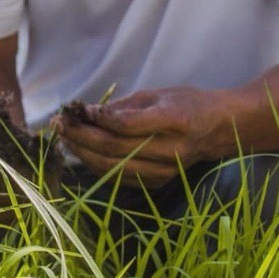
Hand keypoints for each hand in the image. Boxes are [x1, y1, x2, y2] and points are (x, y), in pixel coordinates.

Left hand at [53, 86, 225, 187]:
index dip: (98, 118)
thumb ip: (122, 107)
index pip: (126, 125)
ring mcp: (166, 171)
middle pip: (115, 149)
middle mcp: (170, 150)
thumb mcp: (156, 95)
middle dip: (80, 136)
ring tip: (64, 137)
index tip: (78, 108)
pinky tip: (82, 151)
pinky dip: (97, 165)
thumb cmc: (186, 104)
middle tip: (58, 123)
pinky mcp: (160, 183)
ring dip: (83, 153)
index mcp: (173, 121)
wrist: (220, 130)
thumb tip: (87, 114)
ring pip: (114, 168)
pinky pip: (120, 177)